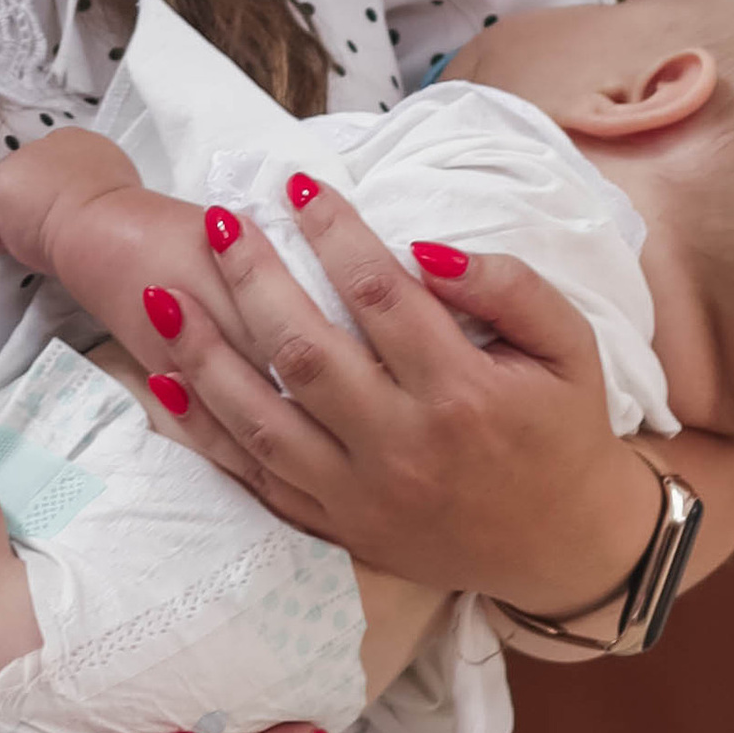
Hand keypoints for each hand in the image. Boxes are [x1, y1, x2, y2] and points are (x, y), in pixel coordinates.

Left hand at [129, 178, 675, 612]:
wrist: (564, 546)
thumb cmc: (565, 430)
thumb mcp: (571, 347)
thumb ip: (510, 287)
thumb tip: (425, 249)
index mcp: (460, 395)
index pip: (379, 295)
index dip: (333, 233)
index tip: (298, 185)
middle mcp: (401, 446)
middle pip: (303, 350)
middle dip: (253, 278)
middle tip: (222, 218)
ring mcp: (359, 494)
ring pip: (261, 417)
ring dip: (205, 352)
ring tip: (164, 292)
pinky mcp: (336, 525)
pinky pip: (255, 476)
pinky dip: (205, 430)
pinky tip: (163, 380)